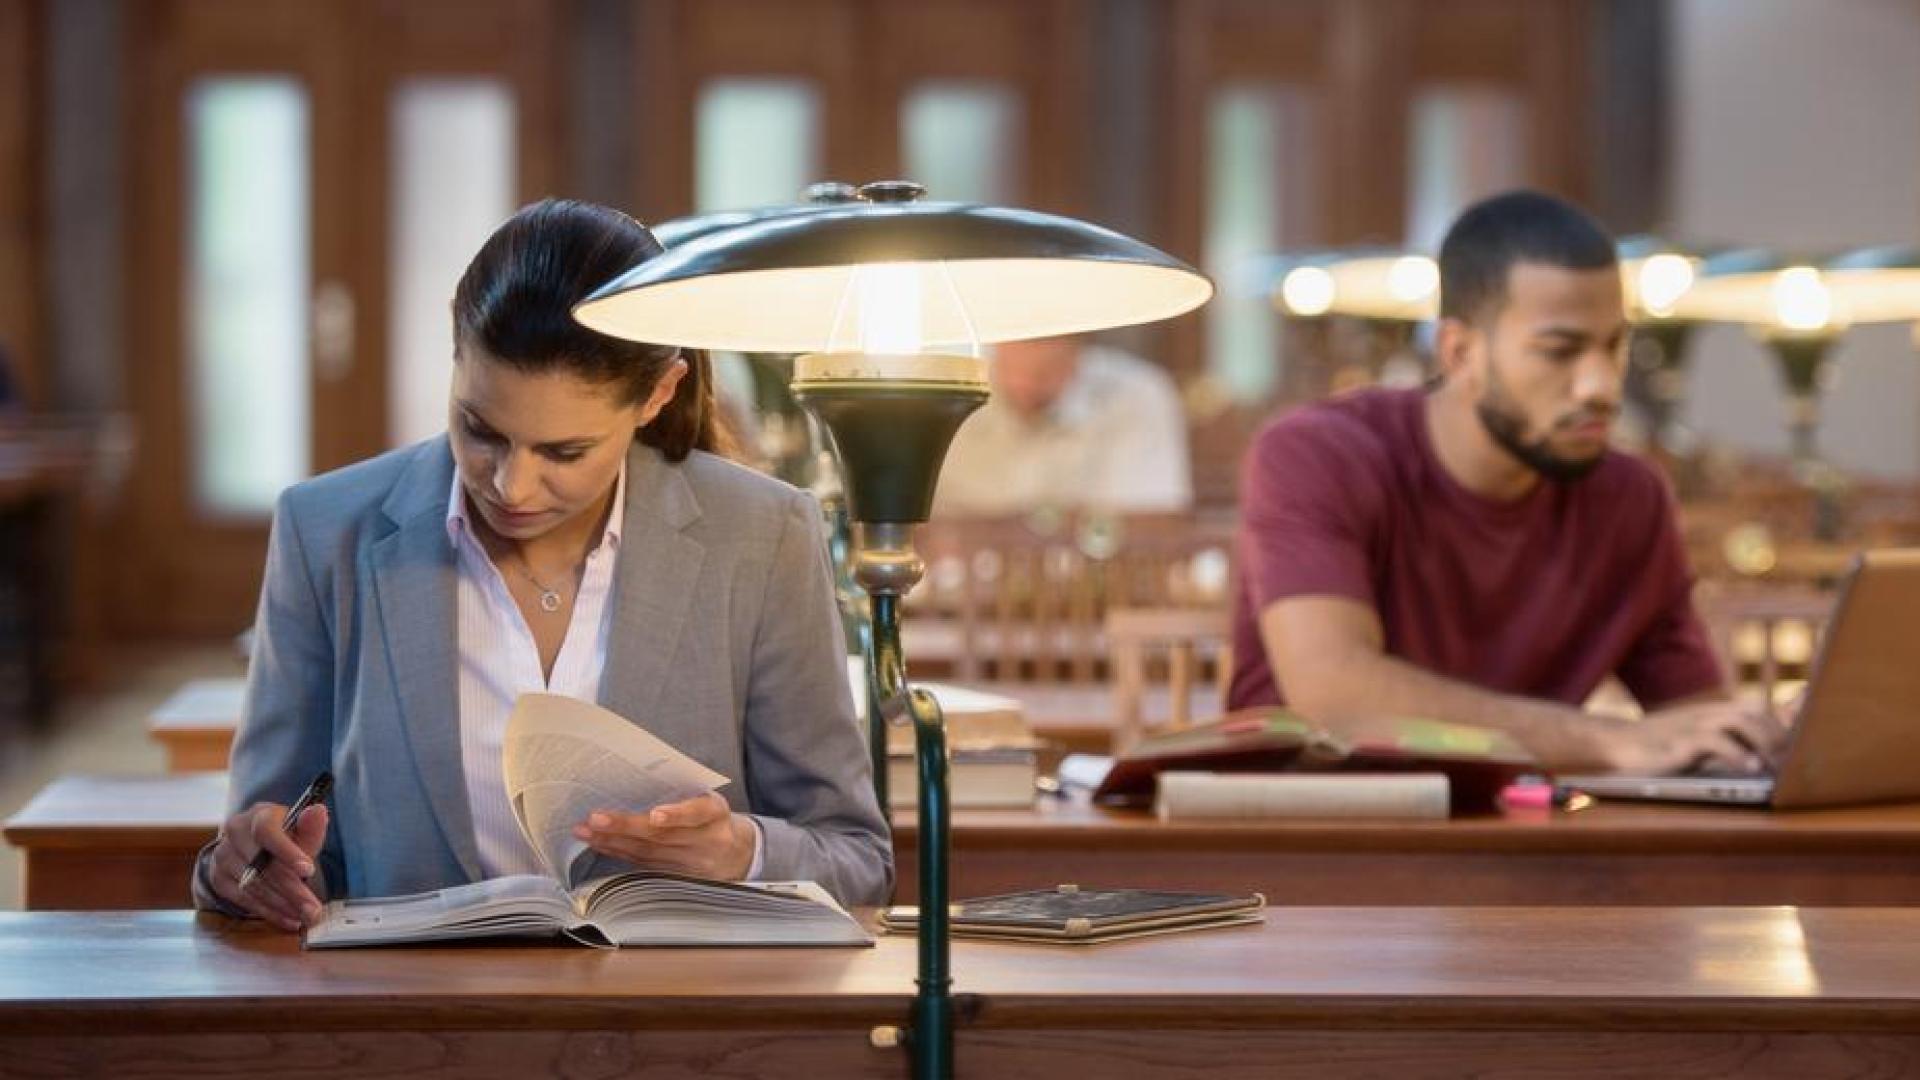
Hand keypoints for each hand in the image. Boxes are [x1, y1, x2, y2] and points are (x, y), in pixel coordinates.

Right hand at [208, 801, 329, 931]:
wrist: (257, 845)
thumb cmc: (286, 836)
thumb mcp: (302, 830)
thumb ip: (311, 826)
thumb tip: (318, 811)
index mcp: (258, 814)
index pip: (267, 832)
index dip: (286, 852)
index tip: (308, 870)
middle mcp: (235, 832)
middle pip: (261, 865)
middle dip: (291, 889)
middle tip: (313, 908)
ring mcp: (223, 855)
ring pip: (253, 885)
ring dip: (282, 904)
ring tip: (306, 916)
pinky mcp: (219, 878)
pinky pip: (244, 900)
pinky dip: (269, 912)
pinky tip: (289, 919)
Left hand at [574, 792, 755, 880]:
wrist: (738, 853)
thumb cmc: (714, 817)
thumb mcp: (709, 799)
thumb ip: (682, 793)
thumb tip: (634, 778)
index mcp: (716, 813)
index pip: (698, 813)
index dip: (677, 814)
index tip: (656, 815)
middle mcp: (706, 840)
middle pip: (663, 837)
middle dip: (625, 827)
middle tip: (595, 819)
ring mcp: (691, 863)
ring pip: (648, 853)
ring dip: (613, 842)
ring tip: (586, 831)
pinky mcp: (677, 876)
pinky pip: (643, 864)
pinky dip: (618, 853)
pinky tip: (600, 844)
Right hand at [1595, 700, 1790, 774]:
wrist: (1615, 745)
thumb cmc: (1657, 749)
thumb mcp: (1694, 743)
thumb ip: (1723, 744)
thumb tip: (1757, 759)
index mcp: (1712, 714)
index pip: (1758, 710)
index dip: (1785, 718)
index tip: (1806, 736)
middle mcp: (1706, 714)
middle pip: (1755, 712)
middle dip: (1779, 735)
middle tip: (1793, 762)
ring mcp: (1692, 725)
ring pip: (1740, 720)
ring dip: (1764, 741)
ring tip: (1775, 764)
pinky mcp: (1679, 742)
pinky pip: (1714, 740)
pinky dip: (1736, 752)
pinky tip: (1749, 767)